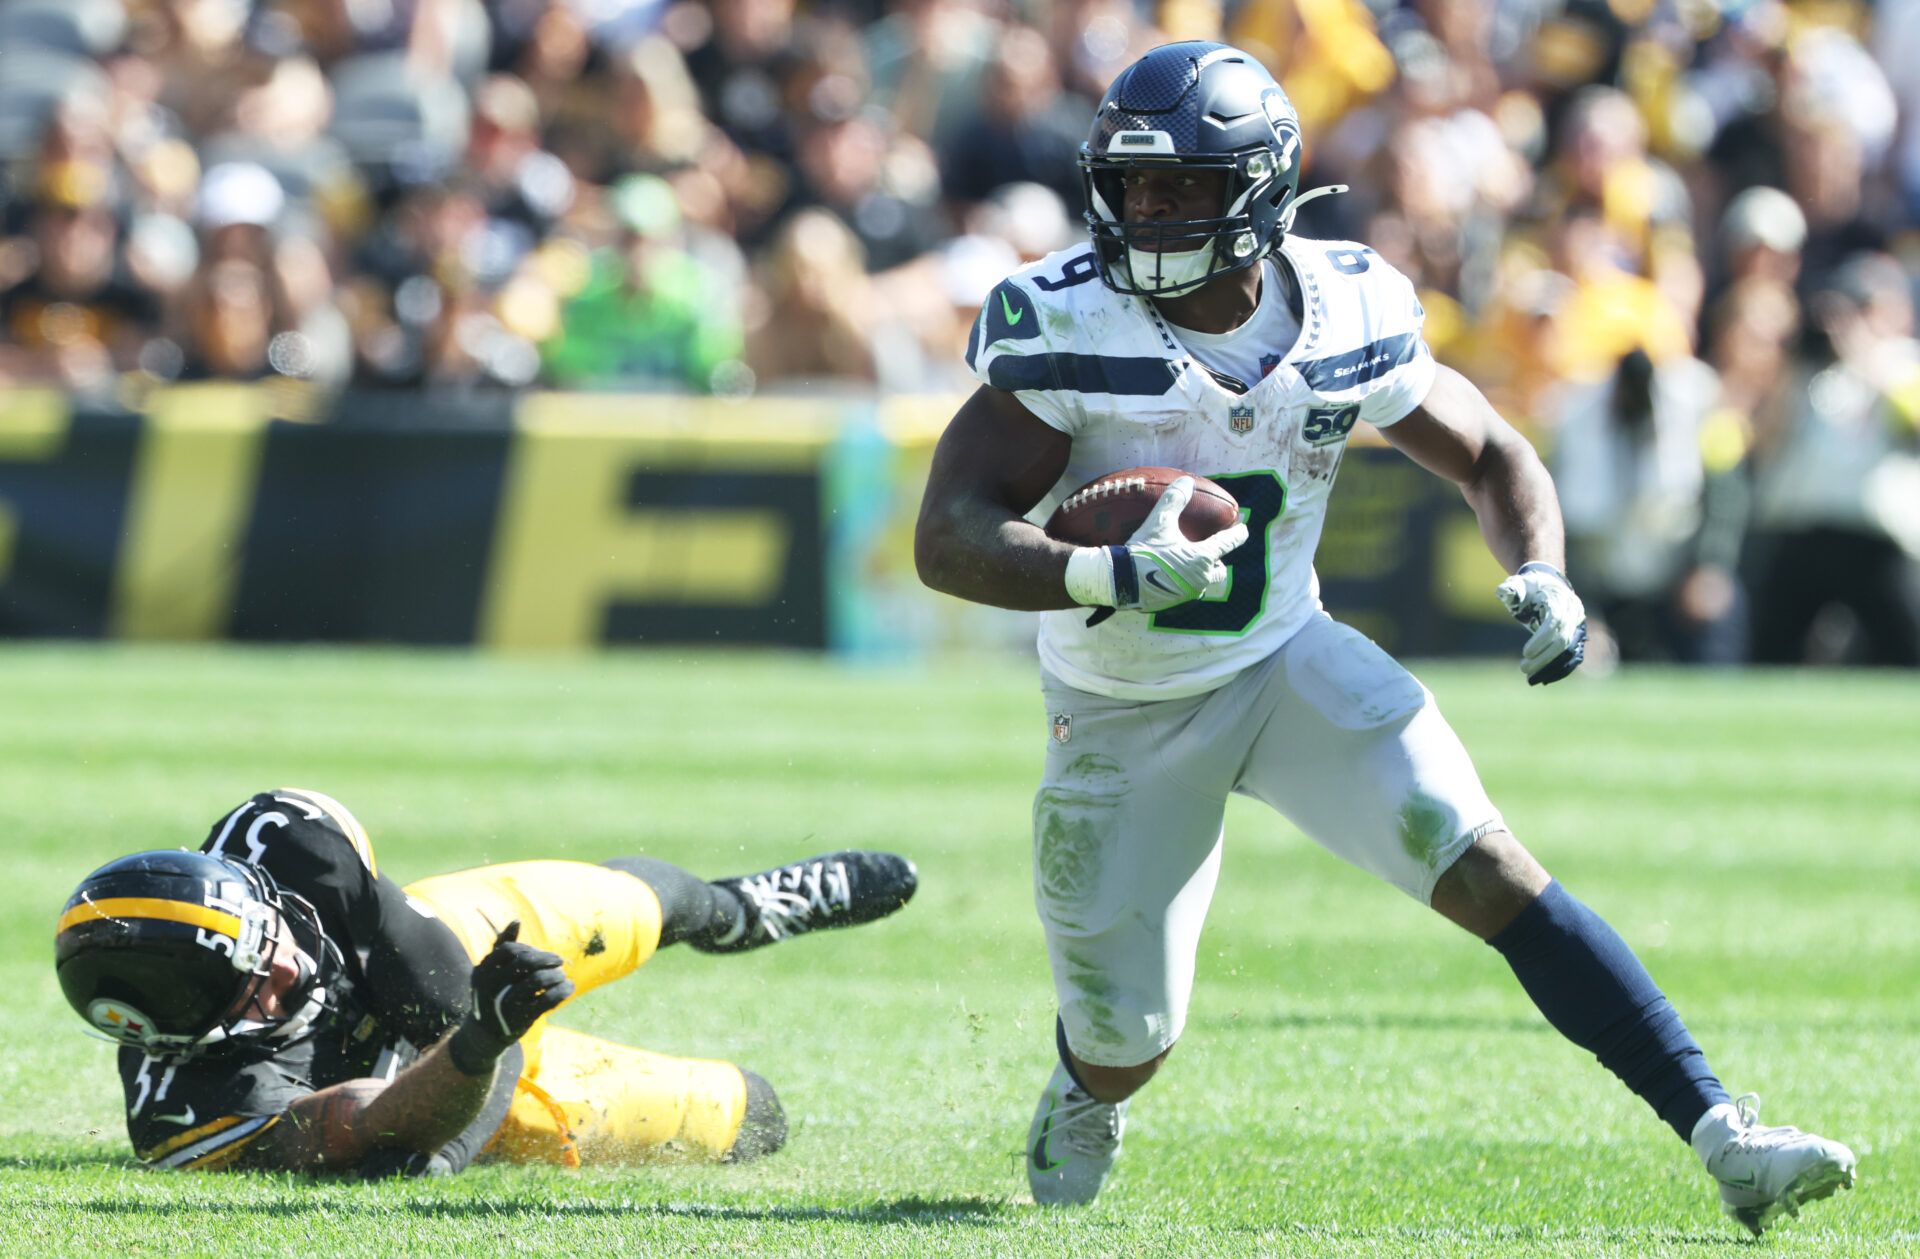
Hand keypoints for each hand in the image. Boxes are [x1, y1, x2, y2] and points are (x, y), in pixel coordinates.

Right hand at [446, 921, 571, 1074]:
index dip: (529, 949)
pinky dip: (562, 991)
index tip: (541, 954)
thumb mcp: (491, 971)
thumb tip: (516, 920)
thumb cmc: (493, 994)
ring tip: (562, 976)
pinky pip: (548, 1000)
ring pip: (538, 980)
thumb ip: (502, 946)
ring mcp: (506, 1004)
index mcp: (483, 972)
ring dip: (556, 975)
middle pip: (526, 963)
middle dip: (546, 959)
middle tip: (559, 961)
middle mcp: (491, 987)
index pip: (510, 950)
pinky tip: (568, 987)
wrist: (486, 1033)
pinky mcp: (522, 1019)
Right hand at [1068, 477, 1248, 622]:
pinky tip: (1169, 578)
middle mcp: (1199, 579)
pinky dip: (1182, 584)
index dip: (1237, 534)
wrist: (1121, 582)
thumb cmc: (1143, 551)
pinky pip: (1183, 593)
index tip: (1243, 529)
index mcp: (1202, 558)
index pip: (1227, 543)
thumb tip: (1186, 481)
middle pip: (1219, 571)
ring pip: (1201, 584)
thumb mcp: (1159, 522)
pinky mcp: (1171, 604)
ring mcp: (1186, 594)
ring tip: (1190, 567)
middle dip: (1218, 563)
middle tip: (1213, 554)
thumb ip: (1174, 500)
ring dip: (1200, 575)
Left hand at [1495, 562, 1586, 684]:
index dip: (1542, 639)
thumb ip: (1511, 589)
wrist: (1549, 584)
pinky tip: (1543, 678)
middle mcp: (1573, 613)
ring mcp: (1578, 625)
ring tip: (1529, 677)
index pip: (1555, 622)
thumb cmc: (1530, 586)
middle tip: (1523, 668)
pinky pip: (1572, 656)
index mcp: (1560, 599)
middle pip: (1563, 640)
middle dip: (1544, 657)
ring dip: (1550, 666)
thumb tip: (1502, 591)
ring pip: (1569, 651)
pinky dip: (1559, 669)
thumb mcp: (1519, 584)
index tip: (1525, 653)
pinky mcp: (1577, 636)